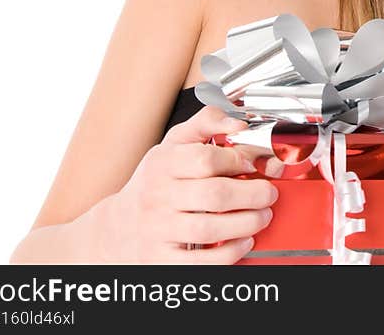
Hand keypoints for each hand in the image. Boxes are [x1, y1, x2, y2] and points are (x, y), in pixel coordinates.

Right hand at [94, 105, 278, 263]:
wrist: (116, 229)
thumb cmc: (153, 183)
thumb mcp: (172, 145)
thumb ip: (206, 123)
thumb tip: (238, 120)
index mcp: (162, 164)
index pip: (205, 159)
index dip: (237, 161)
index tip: (252, 165)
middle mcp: (157, 196)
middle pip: (214, 195)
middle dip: (253, 195)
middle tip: (267, 194)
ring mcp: (158, 229)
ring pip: (210, 228)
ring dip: (248, 223)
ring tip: (261, 216)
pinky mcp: (162, 260)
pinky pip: (202, 262)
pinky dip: (230, 252)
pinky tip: (243, 240)